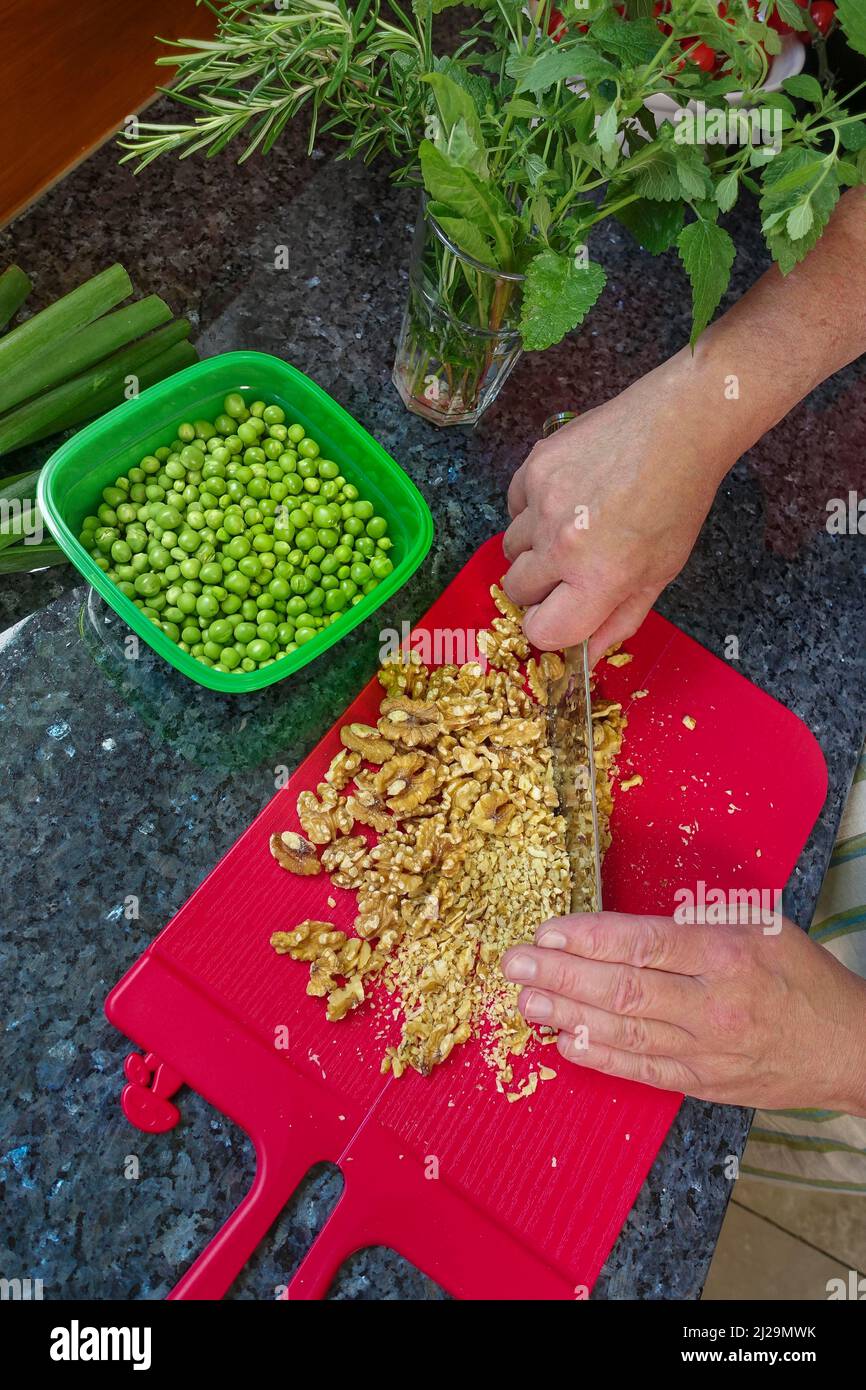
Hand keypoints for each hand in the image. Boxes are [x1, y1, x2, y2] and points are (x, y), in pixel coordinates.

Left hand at [501, 911, 865, 1113]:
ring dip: (567, 1015)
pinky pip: (641, 1069)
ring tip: (526, 1000)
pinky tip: (564, 1042)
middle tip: (516, 964)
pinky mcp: (703, 1084)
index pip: (643, 944)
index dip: (588, 938)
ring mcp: (706, 1049)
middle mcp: (713, 1003)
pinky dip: (599, 1058)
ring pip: (624, 1031)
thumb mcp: (760, 925)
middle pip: (623, 988)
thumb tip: (628, 924)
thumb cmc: (801, 976)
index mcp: (727, 953)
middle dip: (561, 975)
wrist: (846, 1047)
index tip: (548, 930)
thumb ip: (697, 921)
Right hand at [502, 360, 734, 662]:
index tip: (561, 613)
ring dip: (532, 548)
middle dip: (539, 588)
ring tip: (571, 527)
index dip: (549, 628)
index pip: (540, 631)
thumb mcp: (660, 573)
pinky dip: (529, 510)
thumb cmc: (678, 502)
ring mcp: (543, 503)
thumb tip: (586, 654)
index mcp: (599, 579)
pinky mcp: (534, 467)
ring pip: (509, 548)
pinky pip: (512, 506)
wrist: (679, 426)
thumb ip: (620, 620)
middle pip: (516, 591)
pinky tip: (566, 498)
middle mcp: (562, 545)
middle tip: (570, 568)